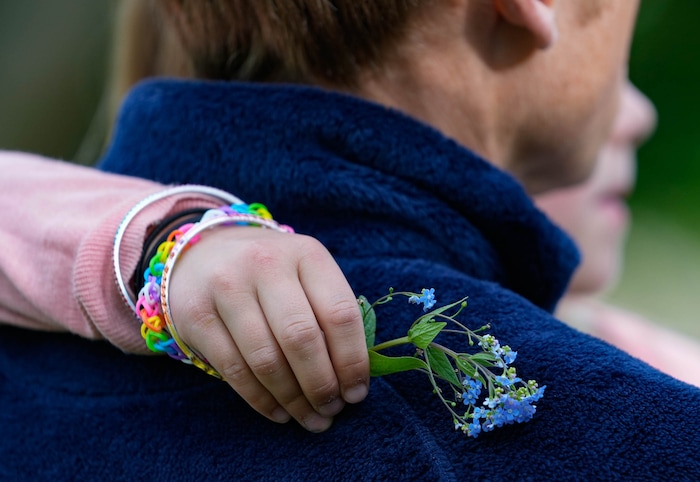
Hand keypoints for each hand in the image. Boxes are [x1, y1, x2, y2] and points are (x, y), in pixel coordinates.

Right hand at [168, 227, 368, 431]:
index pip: (340, 313)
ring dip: (293, 399)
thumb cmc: (273, 274)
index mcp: (307, 254)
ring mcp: (227, 287)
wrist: (206, 253)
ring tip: (310, 418)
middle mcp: (266, 264)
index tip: (357, 393)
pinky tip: (279, 412)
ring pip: (267, 359)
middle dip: (321, 385)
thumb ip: (329, 314)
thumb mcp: (307, 276)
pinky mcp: (196, 315)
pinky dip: (261, 400)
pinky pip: (233, 370)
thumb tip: (352, 380)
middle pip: (302, 338)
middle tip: (331, 411)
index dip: (352, 361)